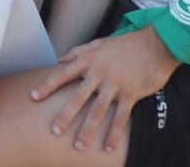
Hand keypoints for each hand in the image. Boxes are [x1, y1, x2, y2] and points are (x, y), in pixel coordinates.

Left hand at [29, 27, 179, 153]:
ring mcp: (115, 84)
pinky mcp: (131, 93)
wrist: (156, 43)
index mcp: (89, 60)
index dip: (47, 85)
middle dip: (65, 115)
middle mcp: (99, 72)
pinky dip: (114, 133)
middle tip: (54, 131)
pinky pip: (121, 117)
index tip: (33, 97)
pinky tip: (108, 146)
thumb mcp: (100, 43)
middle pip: (78, 96)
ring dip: (87, 129)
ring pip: (98, 110)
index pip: (63, 73)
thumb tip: (61, 58)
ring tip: (79, 145)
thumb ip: (79, 51)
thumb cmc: (126, 44)